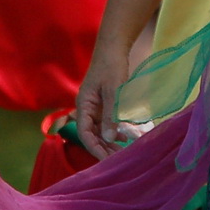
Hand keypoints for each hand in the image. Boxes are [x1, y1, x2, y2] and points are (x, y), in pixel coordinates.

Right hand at [75, 39, 131, 158]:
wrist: (114, 48)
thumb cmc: (112, 66)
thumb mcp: (113, 90)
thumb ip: (111, 114)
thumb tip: (110, 138)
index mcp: (83, 106)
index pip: (85, 133)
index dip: (95, 148)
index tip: (107, 159)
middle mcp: (88, 109)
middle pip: (93, 134)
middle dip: (104, 148)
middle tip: (118, 161)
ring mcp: (96, 107)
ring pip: (101, 130)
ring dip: (110, 141)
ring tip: (122, 153)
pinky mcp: (105, 104)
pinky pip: (108, 122)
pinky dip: (116, 131)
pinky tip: (126, 137)